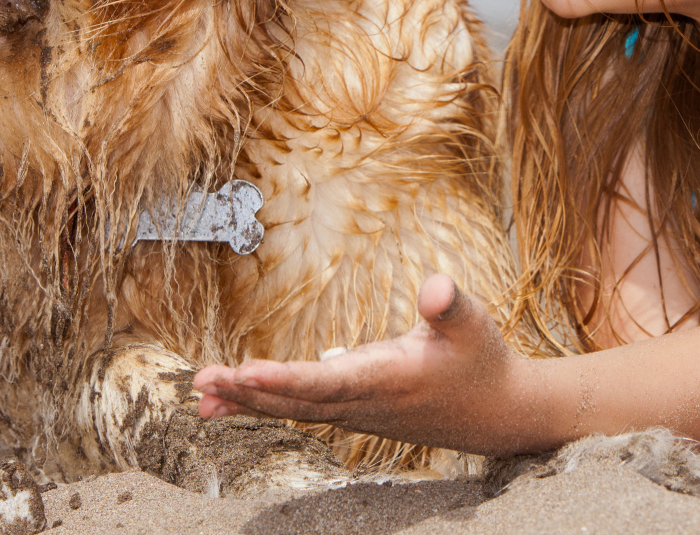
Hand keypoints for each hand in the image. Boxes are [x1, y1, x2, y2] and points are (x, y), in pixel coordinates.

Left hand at [193, 273, 529, 454]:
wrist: (498, 414)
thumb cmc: (482, 360)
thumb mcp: (474, 323)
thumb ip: (451, 303)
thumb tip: (434, 286)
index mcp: (388, 379)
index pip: (327, 383)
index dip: (285, 378)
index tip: (245, 372)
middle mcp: (366, 404)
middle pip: (297, 402)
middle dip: (247, 393)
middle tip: (201, 383)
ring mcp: (359, 413)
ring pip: (296, 410)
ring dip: (249, 402)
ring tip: (202, 398)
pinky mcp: (358, 411)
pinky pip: (305, 410)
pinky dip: (269, 404)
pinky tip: (238, 401)